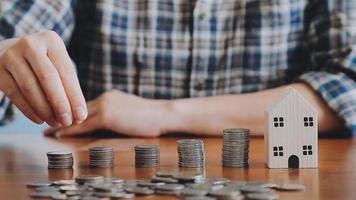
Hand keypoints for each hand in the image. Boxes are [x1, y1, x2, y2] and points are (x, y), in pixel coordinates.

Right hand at [0, 31, 86, 126]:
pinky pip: (15, 93)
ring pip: (30, 87)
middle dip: (60, 104)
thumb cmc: (42, 62)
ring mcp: (10, 55)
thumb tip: (79, 116)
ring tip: (55, 122)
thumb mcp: (56, 65)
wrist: (8, 51)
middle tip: (67, 122)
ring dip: (45, 110)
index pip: (66, 72)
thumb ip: (68, 87)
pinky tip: (39, 119)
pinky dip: (29, 109)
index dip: (75, 97)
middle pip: (48, 78)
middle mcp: (30, 43)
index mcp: (51, 40)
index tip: (81, 116)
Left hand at [44, 90, 167, 136]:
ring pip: (77, 115)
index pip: (85, 103)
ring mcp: (105, 106)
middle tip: (46, 120)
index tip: (59, 114)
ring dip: (61, 122)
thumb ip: (115, 111)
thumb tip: (105, 121)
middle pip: (77, 106)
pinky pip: (84, 125)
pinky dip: (70, 130)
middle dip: (61, 113)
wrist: (162, 114)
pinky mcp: (107, 117)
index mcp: (109, 95)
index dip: (71, 109)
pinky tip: (59, 134)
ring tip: (48, 130)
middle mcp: (104, 97)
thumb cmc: (150, 115)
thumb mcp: (129, 109)